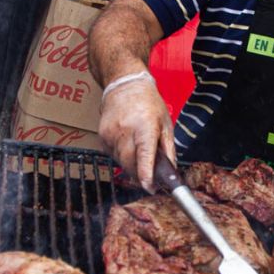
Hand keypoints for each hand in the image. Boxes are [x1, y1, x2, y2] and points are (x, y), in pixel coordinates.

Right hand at [97, 75, 173, 190]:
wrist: (124, 85)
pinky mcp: (102, 136)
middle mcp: (125, 131)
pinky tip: (128, 145)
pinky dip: (122, 156)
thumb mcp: (165, 124)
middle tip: (150, 178)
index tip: (150, 188)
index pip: (144, 156)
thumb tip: (171, 171)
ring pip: (121, 162)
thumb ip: (168, 149)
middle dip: (140, 175)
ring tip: (139, 152)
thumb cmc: (149, 103)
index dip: (146, 175)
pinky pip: (113, 155)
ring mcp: (111, 134)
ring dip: (131, 165)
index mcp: (144, 127)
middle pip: (130, 164)